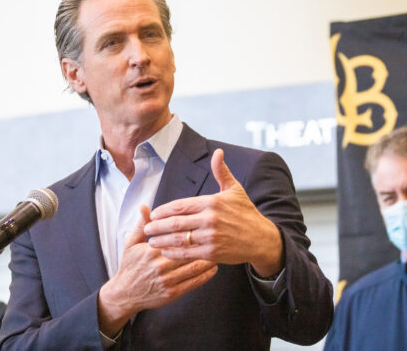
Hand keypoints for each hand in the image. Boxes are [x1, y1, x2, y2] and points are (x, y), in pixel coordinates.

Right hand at [97, 205, 217, 336]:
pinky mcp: (172, 293)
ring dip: (209, 260)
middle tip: (217, 236)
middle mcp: (161, 266)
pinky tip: (213, 268)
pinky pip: (193, 283)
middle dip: (204, 244)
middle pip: (189, 252)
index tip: (204, 225)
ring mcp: (167, 281)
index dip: (192, 232)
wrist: (125, 293)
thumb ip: (141, 225)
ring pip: (194, 268)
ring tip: (218, 251)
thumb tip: (145, 206)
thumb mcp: (131, 243)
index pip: (177, 238)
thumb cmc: (129, 266)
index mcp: (153, 251)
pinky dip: (206, 276)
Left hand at [144, 149, 283, 277]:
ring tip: (151, 241)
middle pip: (174, 223)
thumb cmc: (246, 213)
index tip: (152, 214)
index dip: (162, 211)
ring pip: (178, 239)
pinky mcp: (212, 253)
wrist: (261, 238)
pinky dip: (173, 253)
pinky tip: (165, 252)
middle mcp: (209, 219)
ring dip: (161, 241)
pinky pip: (187, 253)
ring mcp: (210, 237)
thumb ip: (221, 172)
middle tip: (145, 229)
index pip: (179, 206)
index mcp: (211, 202)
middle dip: (156, 226)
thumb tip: (218, 152)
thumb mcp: (235, 190)